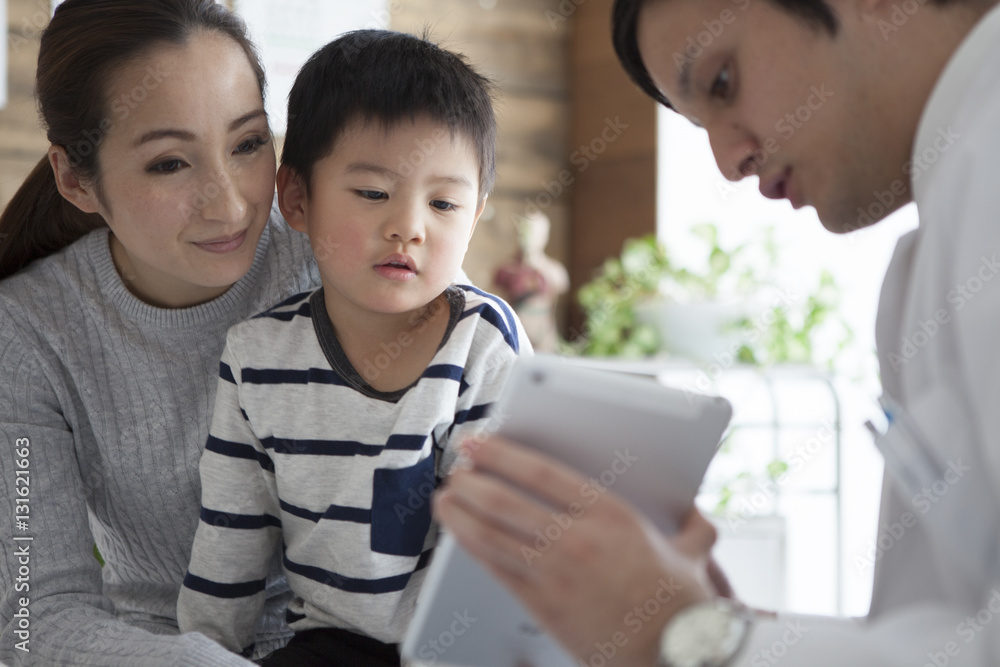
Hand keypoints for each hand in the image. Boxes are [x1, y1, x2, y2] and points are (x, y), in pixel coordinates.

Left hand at [434, 435, 719, 665]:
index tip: (477, 444)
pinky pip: (497, 571)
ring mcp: (556, 575)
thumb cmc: (682, 605)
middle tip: (454, 470)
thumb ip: (690, 522)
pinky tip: (460, 537)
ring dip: (461, 515)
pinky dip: (473, 548)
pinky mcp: (544, 607)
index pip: (540, 472)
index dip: (501, 454)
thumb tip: (691, 507)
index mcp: (610, 514)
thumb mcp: (694, 550)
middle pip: (506, 501)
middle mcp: (577, 540)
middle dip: (471, 482)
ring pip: (492, 536)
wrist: (676, 654)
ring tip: (444, 501)